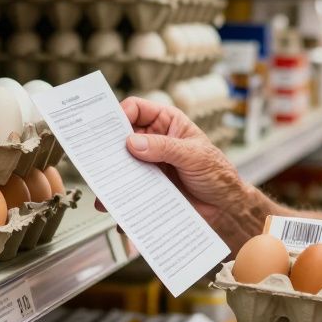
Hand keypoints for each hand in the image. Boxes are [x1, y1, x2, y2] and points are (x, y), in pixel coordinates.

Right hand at [109, 97, 272, 249]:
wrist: (225, 207)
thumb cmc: (217, 173)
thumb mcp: (194, 155)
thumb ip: (165, 147)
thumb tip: (133, 142)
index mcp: (166, 122)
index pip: (136, 109)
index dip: (120, 114)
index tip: (108, 129)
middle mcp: (153, 141)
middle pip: (122, 138)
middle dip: (108, 148)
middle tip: (96, 160)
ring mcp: (148, 165)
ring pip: (121, 166)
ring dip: (111, 179)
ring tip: (104, 195)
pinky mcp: (147, 188)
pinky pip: (127, 191)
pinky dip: (121, 201)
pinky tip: (118, 212)